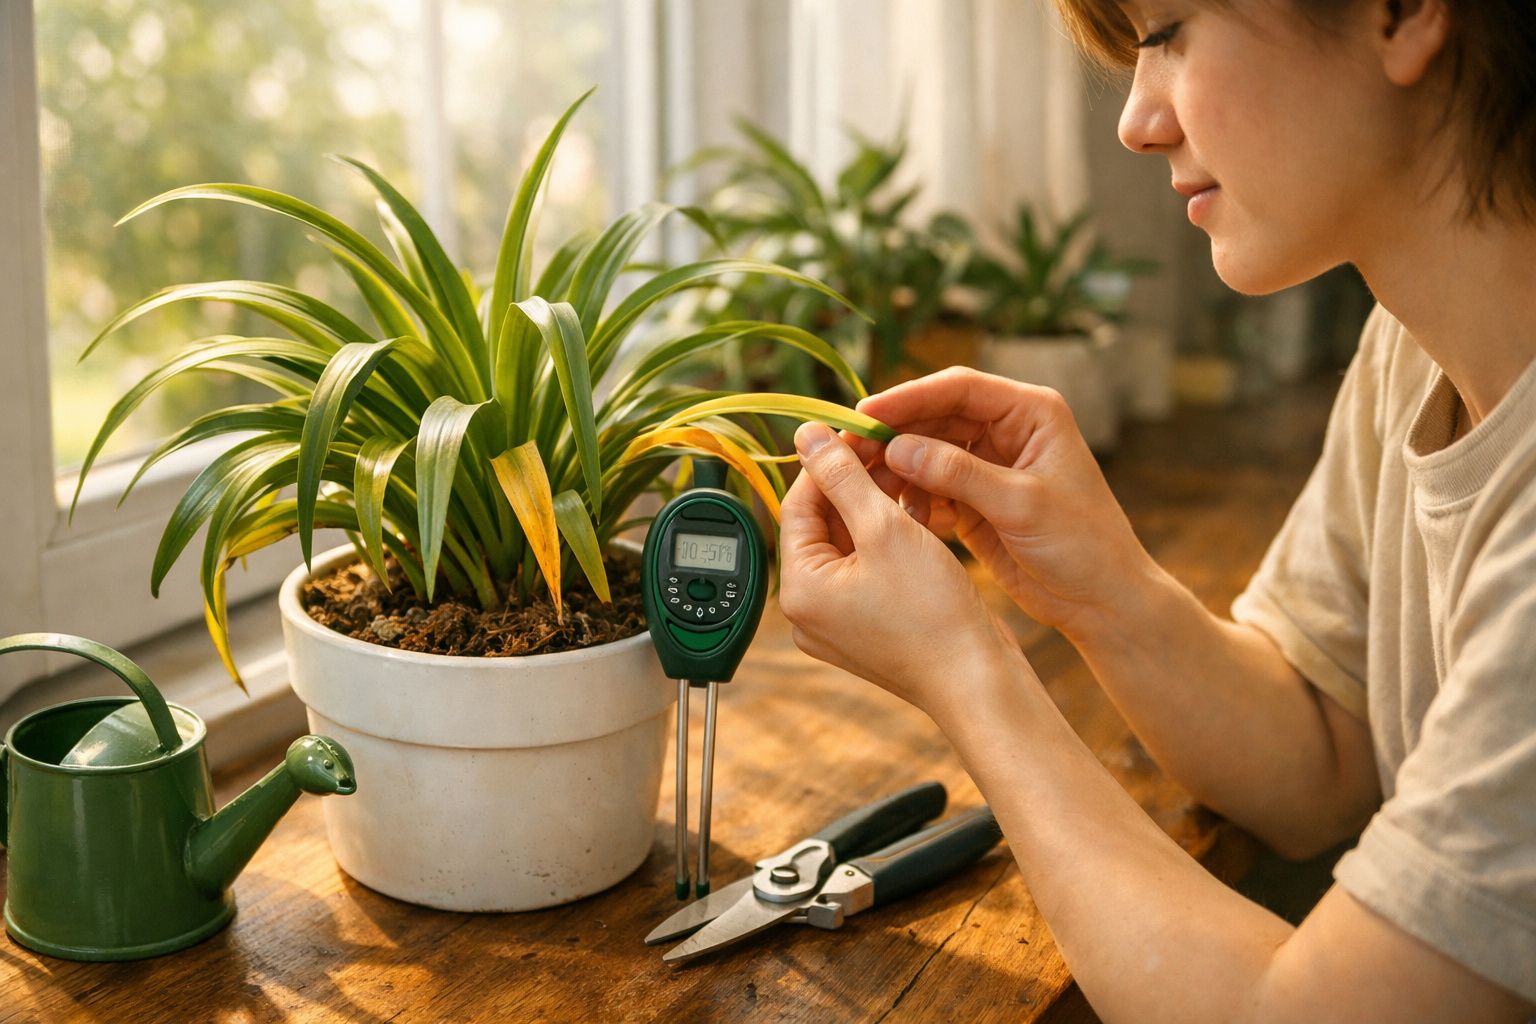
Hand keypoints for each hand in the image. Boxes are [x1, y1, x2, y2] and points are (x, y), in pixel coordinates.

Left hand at [778, 421, 1021, 717]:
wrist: (977, 680)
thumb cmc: (933, 614)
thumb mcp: (885, 528)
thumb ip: (842, 476)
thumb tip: (808, 436)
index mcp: (798, 589)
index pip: (798, 504)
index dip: (827, 460)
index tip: (856, 428)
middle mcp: (808, 610)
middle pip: (822, 524)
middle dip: (855, 483)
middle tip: (887, 447)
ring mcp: (838, 622)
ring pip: (849, 545)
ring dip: (875, 507)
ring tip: (909, 475)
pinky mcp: (869, 626)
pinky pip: (868, 570)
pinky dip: (888, 540)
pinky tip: (919, 512)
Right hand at [852, 367, 1157, 644]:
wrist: (1103, 600)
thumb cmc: (1082, 545)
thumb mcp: (1021, 504)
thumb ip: (959, 473)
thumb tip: (896, 448)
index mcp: (1031, 413)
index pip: (958, 389)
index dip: (908, 397)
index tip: (864, 414)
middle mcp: (1007, 431)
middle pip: (934, 418)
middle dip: (892, 436)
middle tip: (848, 453)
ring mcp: (989, 465)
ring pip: (926, 453)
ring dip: (896, 470)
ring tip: (867, 490)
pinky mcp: (976, 500)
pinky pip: (930, 487)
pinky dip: (910, 499)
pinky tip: (895, 516)